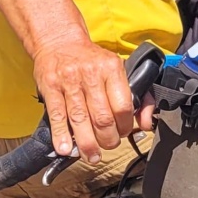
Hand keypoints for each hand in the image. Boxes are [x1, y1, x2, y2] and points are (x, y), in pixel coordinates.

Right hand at [31, 32, 136, 161]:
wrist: (59, 41)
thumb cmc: (92, 60)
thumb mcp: (118, 69)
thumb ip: (139, 95)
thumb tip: (146, 123)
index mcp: (112, 68)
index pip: (123, 106)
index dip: (125, 127)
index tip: (123, 133)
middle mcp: (91, 74)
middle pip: (102, 118)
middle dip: (107, 140)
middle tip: (108, 146)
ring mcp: (69, 81)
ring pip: (80, 120)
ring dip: (87, 144)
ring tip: (91, 156)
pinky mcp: (50, 87)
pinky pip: (57, 116)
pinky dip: (62, 135)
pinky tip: (66, 148)